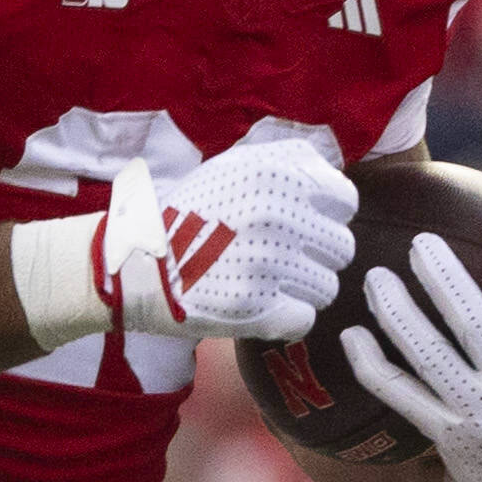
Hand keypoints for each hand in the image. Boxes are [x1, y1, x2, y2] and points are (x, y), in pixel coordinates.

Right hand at [83, 123, 358, 346]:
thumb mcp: (233, 166)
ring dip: (301, 290)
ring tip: (265, 282)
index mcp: (275, 174)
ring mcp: (268, 262)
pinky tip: (259, 305)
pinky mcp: (257, 306)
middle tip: (279, 259)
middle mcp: (277, 215)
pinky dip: (286, 318)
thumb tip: (336, 174)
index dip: (326, 217)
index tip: (301, 226)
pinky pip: (305, 319)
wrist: (136, 264)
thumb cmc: (190, 215)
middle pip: (341, 248)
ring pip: (327, 287)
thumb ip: (288, 162)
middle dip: (315, 256)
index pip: (345, 202)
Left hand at [337, 222, 481, 481]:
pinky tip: (351, 334)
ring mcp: (481, 416)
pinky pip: (401, 396)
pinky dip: (372, 366)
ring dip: (397, 313)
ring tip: (374, 277)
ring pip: (429, 357)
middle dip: (443, 277)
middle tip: (420, 243)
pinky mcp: (448, 437)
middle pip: (475, 324)